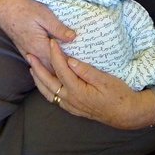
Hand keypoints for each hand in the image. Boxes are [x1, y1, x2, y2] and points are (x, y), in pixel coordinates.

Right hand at [0, 0, 75, 69]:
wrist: (4, 7)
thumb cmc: (25, 9)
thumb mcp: (44, 15)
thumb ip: (58, 28)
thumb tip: (73, 37)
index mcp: (40, 46)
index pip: (59, 61)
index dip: (71, 65)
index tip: (83, 67)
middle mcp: (33, 53)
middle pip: (51, 68)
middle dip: (64, 72)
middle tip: (78, 75)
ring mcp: (27, 52)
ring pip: (43, 68)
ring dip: (54, 71)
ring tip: (69, 74)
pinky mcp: (24, 49)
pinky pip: (37, 63)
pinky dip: (46, 67)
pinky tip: (53, 67)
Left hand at [27, 40, 154, 128]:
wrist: (125, 114)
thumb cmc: (118, 95)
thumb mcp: (105, 80)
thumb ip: (86, 71)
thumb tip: (69, 60)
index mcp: (78, 91)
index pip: (62, 69)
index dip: (55, 54)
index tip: (52, 41)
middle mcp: (70, 100)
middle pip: (48, 82)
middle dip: (38, 68)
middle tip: (30, 55)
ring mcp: (70, 106)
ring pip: (48, 92)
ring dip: (38, 79)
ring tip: (32, 67)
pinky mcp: (72, 108)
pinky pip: (53, 98)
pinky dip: (45, 88)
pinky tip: (44, 82)